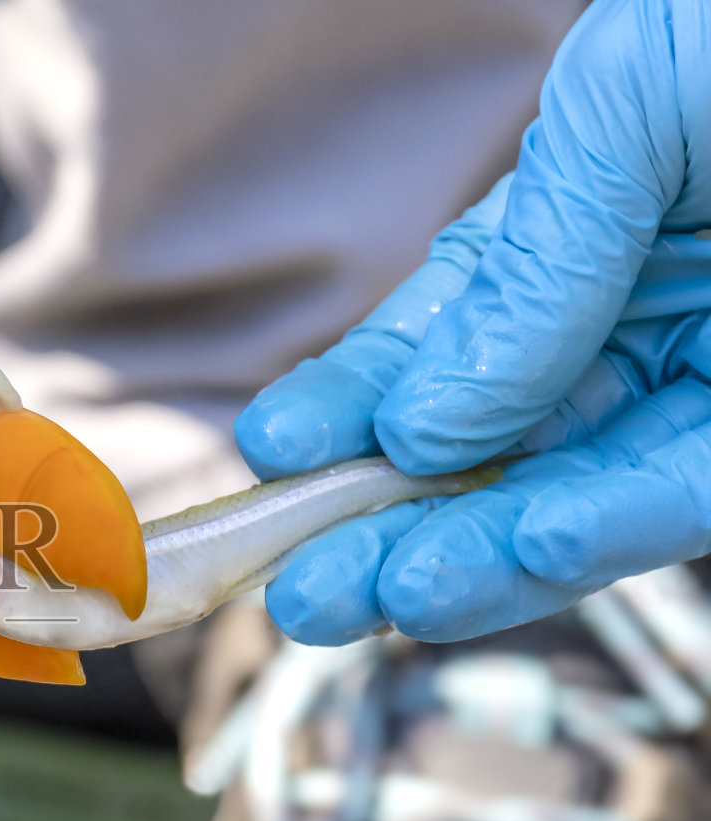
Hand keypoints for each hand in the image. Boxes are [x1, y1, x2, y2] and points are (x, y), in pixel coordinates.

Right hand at [231, 0, 710, 643]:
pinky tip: (504, 557)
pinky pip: (683, 499)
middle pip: (492, 440)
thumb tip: (430, 423)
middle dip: (389, 516)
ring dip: (469, 557)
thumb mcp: (640, 98)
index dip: (357, 398)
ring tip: (373, 599)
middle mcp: (644, 317)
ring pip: (573, 494)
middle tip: (301, 585)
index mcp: (590, 225)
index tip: (275, 455)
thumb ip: (528, 262)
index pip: (446, 331)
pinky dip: (592, 532)